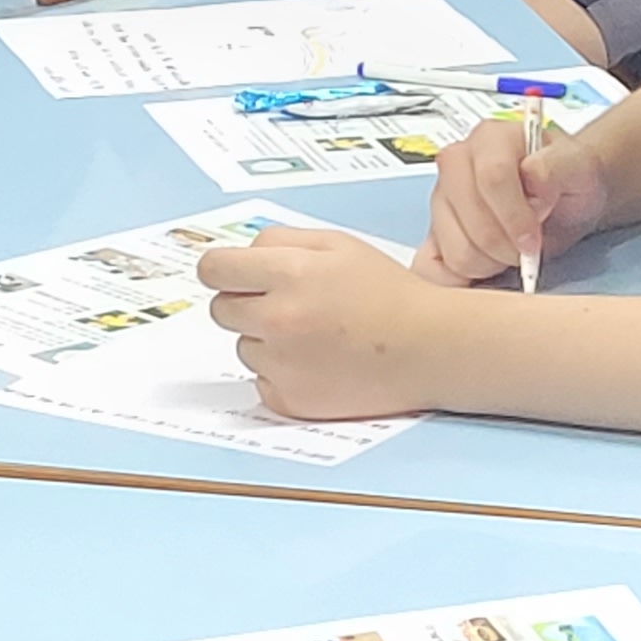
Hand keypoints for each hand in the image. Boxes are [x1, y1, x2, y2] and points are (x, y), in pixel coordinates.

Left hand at [197, 227, 450, 418]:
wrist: (427, 348)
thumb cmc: (388, 294)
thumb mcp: (339, 244)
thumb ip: (282, 240)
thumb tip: (240, 255)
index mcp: (288, 273)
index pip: (213, 269)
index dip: (223, 270)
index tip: (232, 275)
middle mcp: (277, 319)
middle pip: (221, 309)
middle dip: (245, 303)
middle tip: (288, 304)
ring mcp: (280, 364)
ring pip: (243, 346)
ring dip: (266, 339)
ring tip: (315, 335)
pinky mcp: (288, 399)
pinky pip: (262, 380)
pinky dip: (282, 372)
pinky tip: (319, 362)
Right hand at [418, 111, 611, 287]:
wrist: (565, 196)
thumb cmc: (568, 179)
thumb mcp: (578, 167)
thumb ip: (557, 166)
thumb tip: (532, 174)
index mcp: (491, 138)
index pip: (491, 177)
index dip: (515, 216)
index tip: (535, 239)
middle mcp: (457, 164)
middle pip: (471, 218)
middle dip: (506, 245)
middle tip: (528, 248)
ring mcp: (440, 199)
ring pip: (455, 249)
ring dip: (490, 263)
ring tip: (511, 251)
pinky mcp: (434, 232)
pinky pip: (432, 268)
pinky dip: (460, 279)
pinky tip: (486, 269)